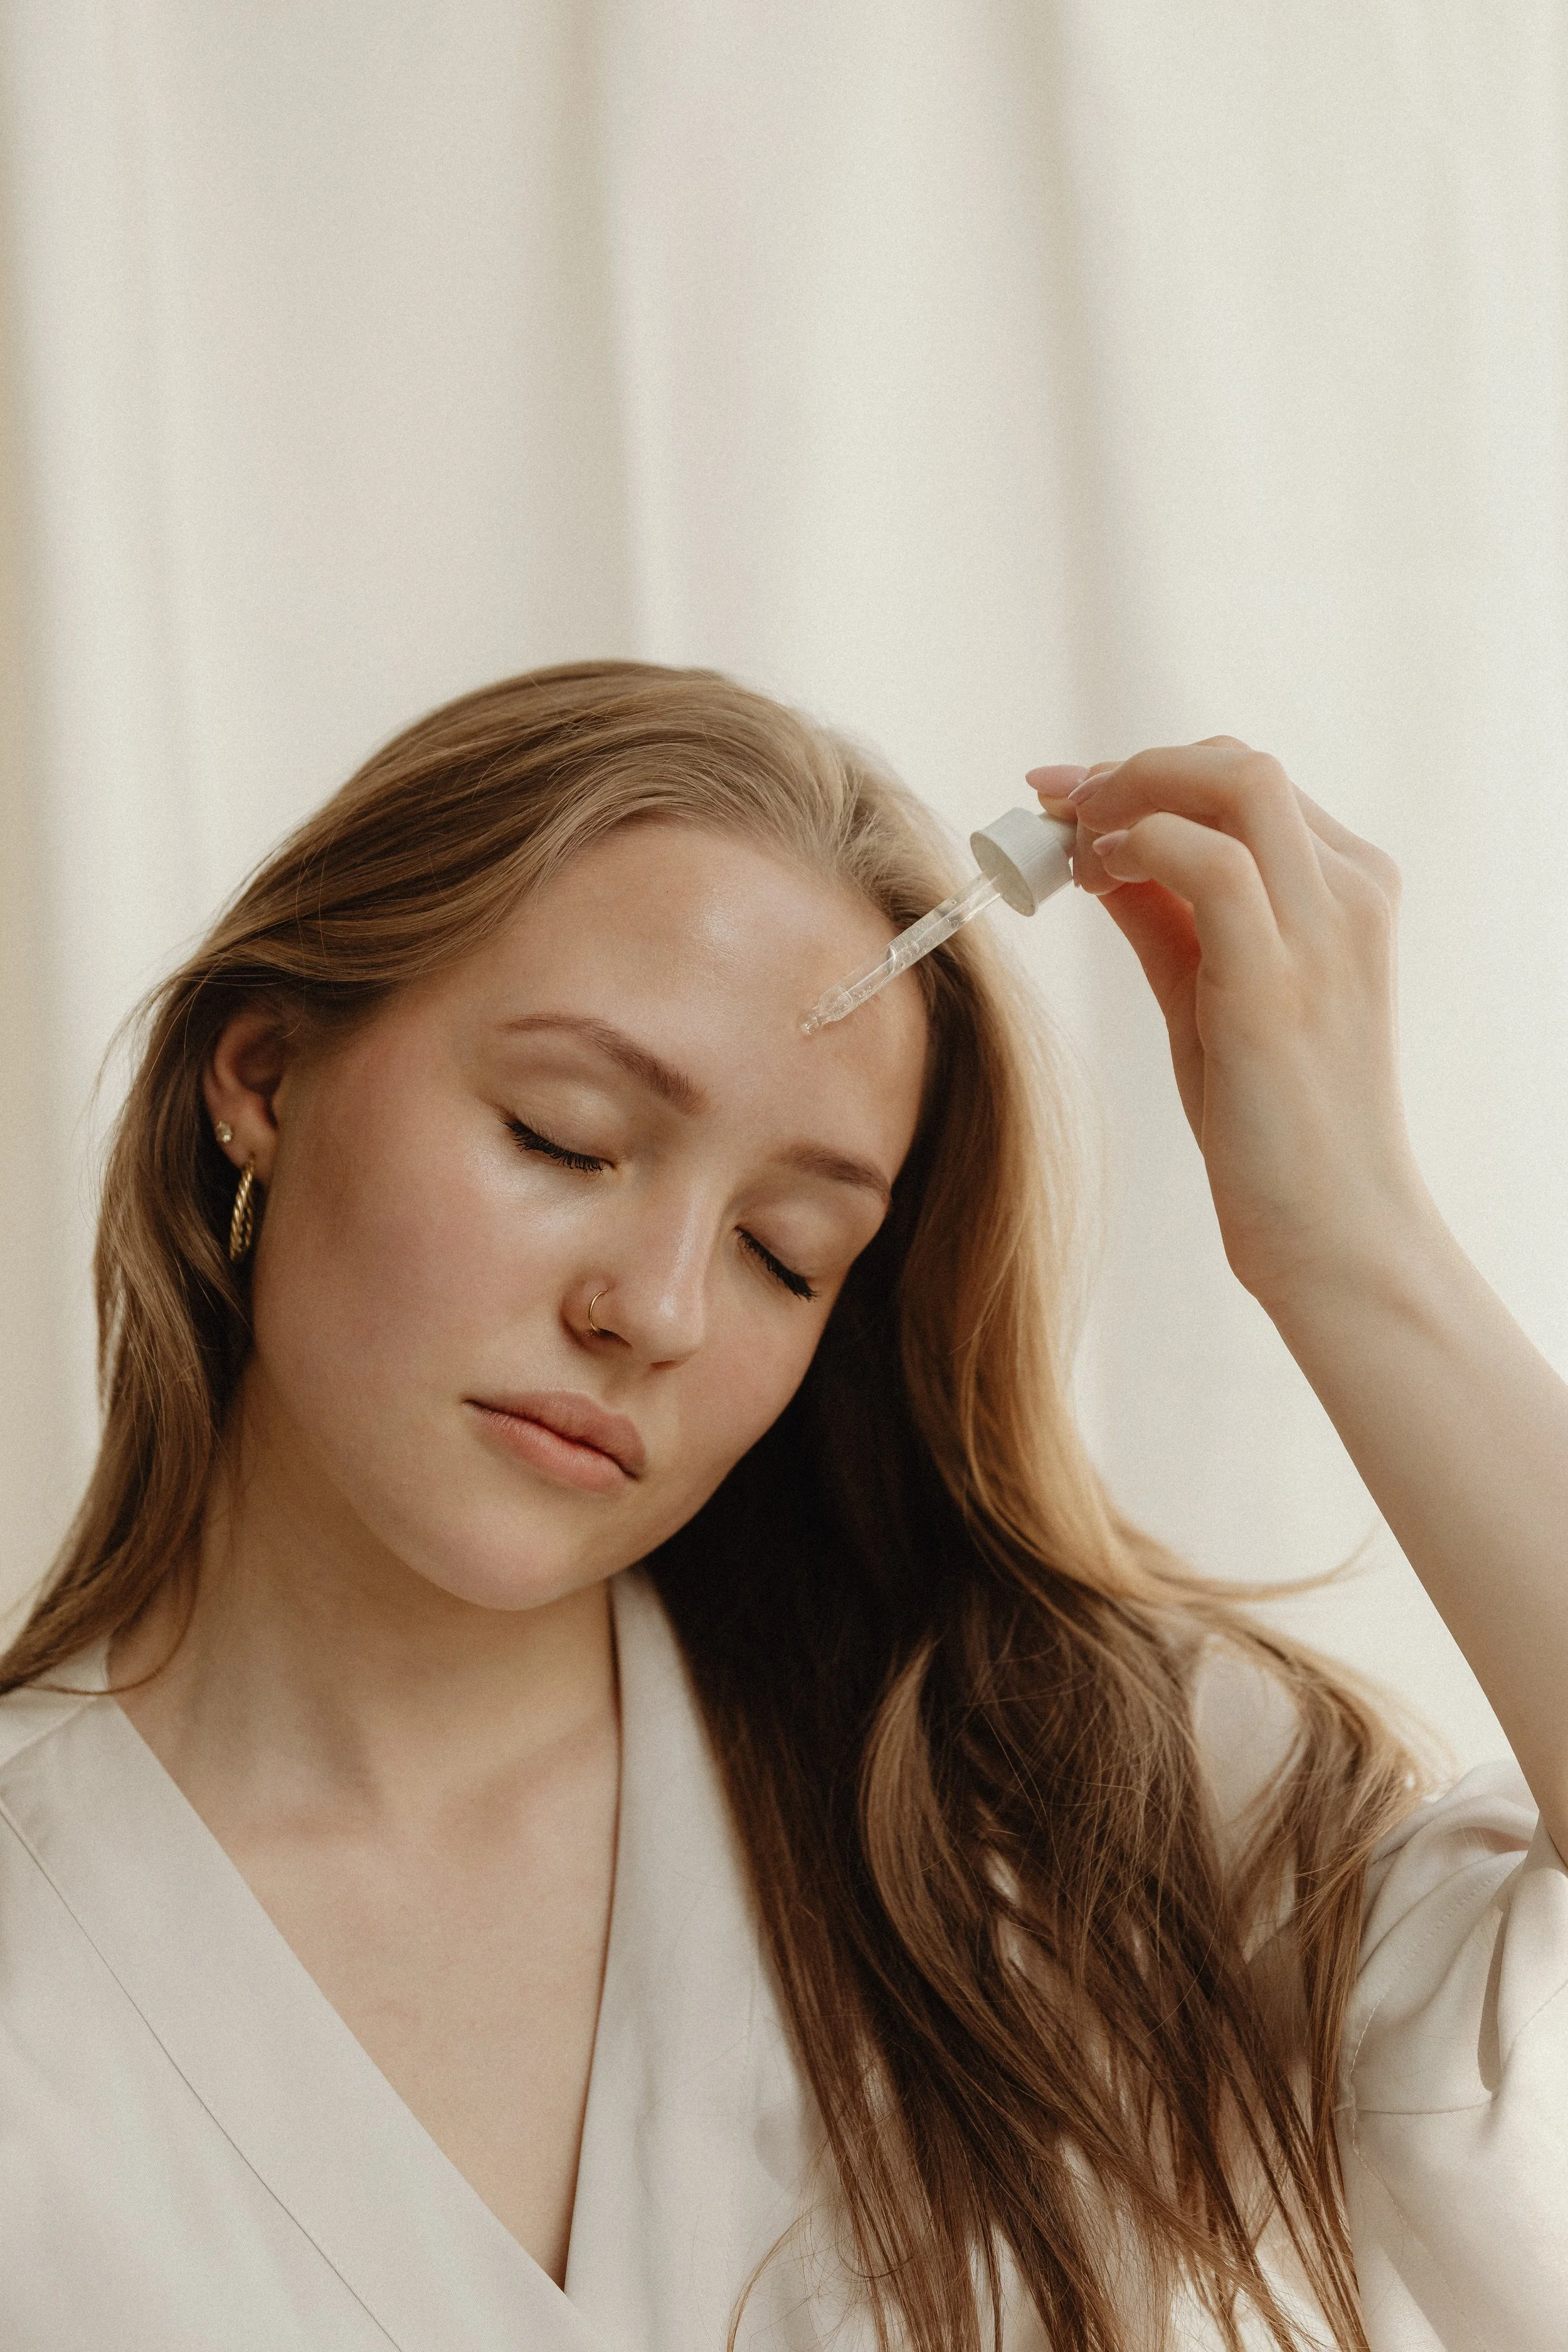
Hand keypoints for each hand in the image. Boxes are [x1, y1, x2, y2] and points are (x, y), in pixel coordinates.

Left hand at [1029, 740, 1434, 1309]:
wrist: (1335, 1231)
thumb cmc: (1273, 1123)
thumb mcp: (1211, 995)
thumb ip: (1167, 916)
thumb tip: (1103, 854)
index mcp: (1349, 891)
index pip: (1248, 784)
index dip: (1150, 774)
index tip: (1069, 797)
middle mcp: (1350, 896)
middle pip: (1241, 767)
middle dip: (1134, 769)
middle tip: (1056, 807)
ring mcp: (1324, 936)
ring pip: (1238, 786)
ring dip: (1133, 793)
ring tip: (1068, 839)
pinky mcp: (1278, 987)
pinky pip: (1214, 867)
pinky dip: (1145, 847)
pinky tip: (1099, 877)